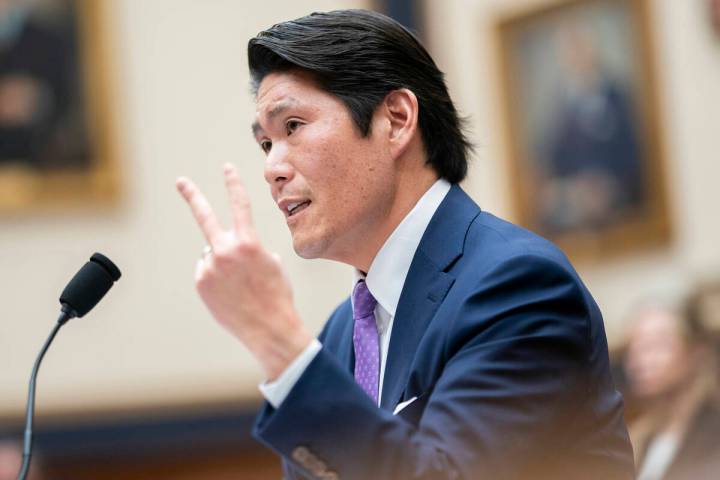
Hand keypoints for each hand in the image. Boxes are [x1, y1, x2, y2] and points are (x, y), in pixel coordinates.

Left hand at [176, 163, 312, 379]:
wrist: (269, 327)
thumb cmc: (277, 295)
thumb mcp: (273, 264)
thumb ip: (252, 250)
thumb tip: (233, 251)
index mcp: (249, 242)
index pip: (240, 205)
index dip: (234, 183)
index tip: (227, 167)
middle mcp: (225, 251)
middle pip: (204, 217)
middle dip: (193, 196)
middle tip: (180, 181)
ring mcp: (210, 267)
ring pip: (211, 254)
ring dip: (221, 263)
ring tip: (238, 284)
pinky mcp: (201, 282)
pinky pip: (206, 271)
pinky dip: (215, 278)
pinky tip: (229, 293)